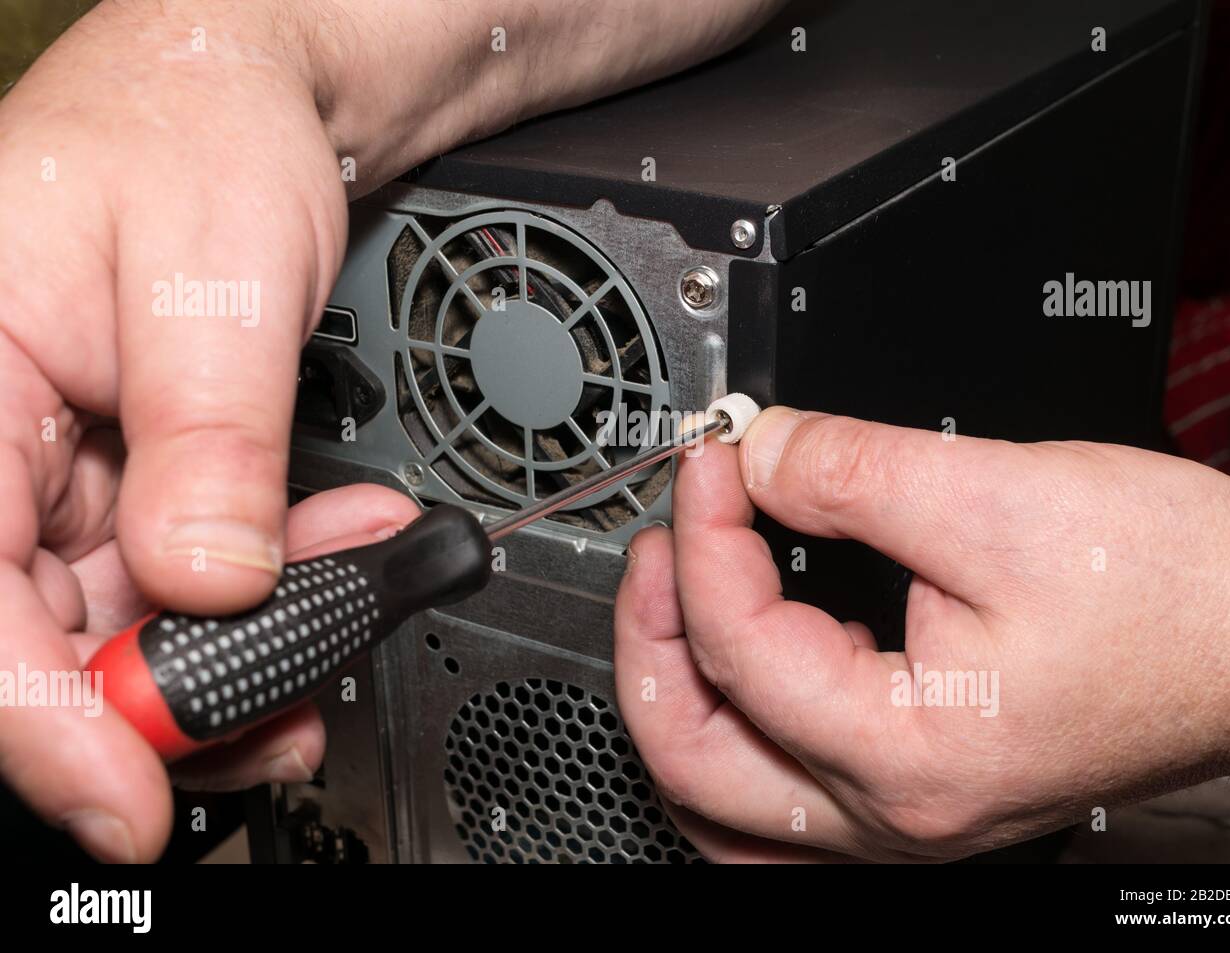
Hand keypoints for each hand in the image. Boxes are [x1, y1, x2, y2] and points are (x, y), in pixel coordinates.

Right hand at [0, 0, 781, 862]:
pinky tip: (337, 555)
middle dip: (182, 689)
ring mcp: (50, 472)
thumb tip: (212, 585)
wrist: (245, 97)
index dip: (44, 721)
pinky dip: (266, 588)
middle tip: (301, 685)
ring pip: (122, 623)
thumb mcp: (211, 281)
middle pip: (41, 638)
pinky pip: (177, 577)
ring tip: (355, 579)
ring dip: (248, 635)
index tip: (131, 800)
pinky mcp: (119, 481)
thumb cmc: (197, 135)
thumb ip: (210, 443)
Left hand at [614, 407, 1229, 861]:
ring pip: (727, 796)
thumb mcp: (996, 498)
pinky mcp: (925, 782)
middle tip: (662, 541)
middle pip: (695, 758)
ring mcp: (909, 811)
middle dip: (653, 634)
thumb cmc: (1180, 589)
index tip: (714, 462)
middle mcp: (899, 811)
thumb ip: (851, 469)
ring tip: (676, 602)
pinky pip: (782, 793)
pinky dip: (736, 724)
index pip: (736, 645)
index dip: (705, 533)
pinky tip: (741, 662)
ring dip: (681, 693)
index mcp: (908, 754)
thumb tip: (762, 451)